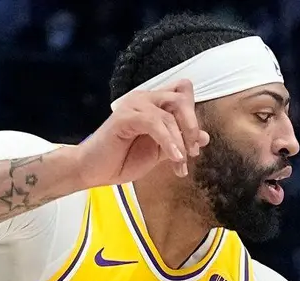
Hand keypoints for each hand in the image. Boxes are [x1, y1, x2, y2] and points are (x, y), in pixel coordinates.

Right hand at [70, 80, 209, 185]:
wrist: (94, 171)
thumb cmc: (123, 159)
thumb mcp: (159, 152)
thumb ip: (179, 141)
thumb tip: (205, 136)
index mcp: (153, 103)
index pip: (183, 91)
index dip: (193, 114)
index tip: (195, 144)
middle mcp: (144, 98)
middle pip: (181, 97)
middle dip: (191, 126)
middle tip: (192, 152)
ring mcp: (133, 105)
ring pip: (169, 113)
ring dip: (180, 141)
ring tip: (180, 163)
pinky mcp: (124, 117)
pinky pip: (154, 123)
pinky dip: (168, 141)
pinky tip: (174, 158)